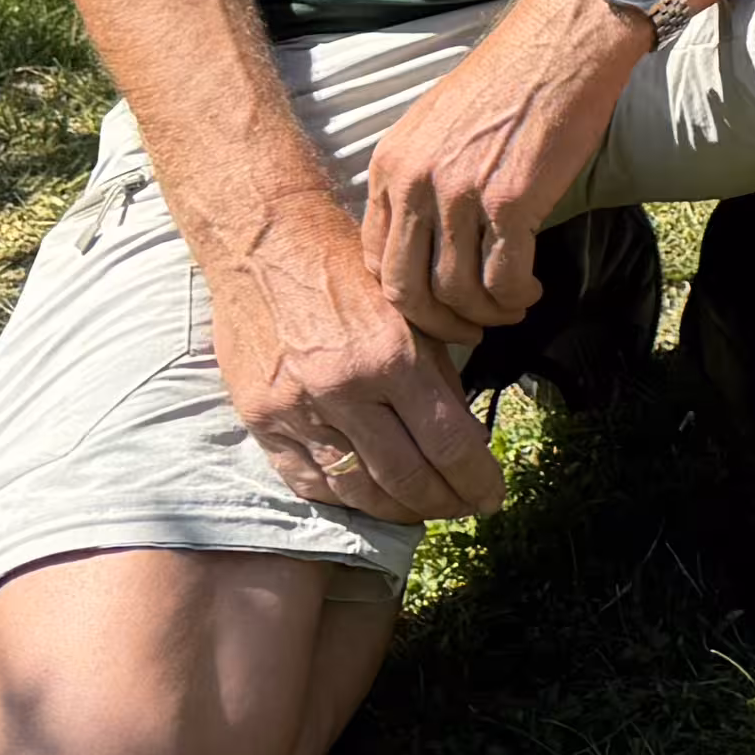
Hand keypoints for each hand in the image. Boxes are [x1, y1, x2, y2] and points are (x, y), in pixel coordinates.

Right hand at [194, 185, 502, 526]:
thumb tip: (467, 435)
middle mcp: (345, 391)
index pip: (449, 444)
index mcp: (393, 357)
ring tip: (422, 509)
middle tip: (463, 507)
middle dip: (444, 503)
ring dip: (397, 511)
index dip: (477, 482)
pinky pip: (309, 482)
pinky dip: (344, 499)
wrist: (265, 244)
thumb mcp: (411, 311)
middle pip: (407, 479)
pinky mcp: (261, 421)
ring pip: (357, 491)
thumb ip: (439, 374)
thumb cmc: (347, 270)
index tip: (493, 496)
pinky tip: (369, 497)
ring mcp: (298, 411)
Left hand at [354, 0, 646, 338]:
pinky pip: (503, 279)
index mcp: (390, 164)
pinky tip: (532, 290)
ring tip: (511, 307)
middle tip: (470, 329)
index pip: (374, 260)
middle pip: (406, 290)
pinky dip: (518, 297)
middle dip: (439, 323)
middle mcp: (414, 181)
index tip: (435, 307)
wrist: (564, 41)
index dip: (405, 298)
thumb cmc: (509, 80)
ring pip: (456, 293)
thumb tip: (427, 240)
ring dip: (486, 314)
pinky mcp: (509, 201)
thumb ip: (419, 177)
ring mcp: (459, 192)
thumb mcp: (436, 124)